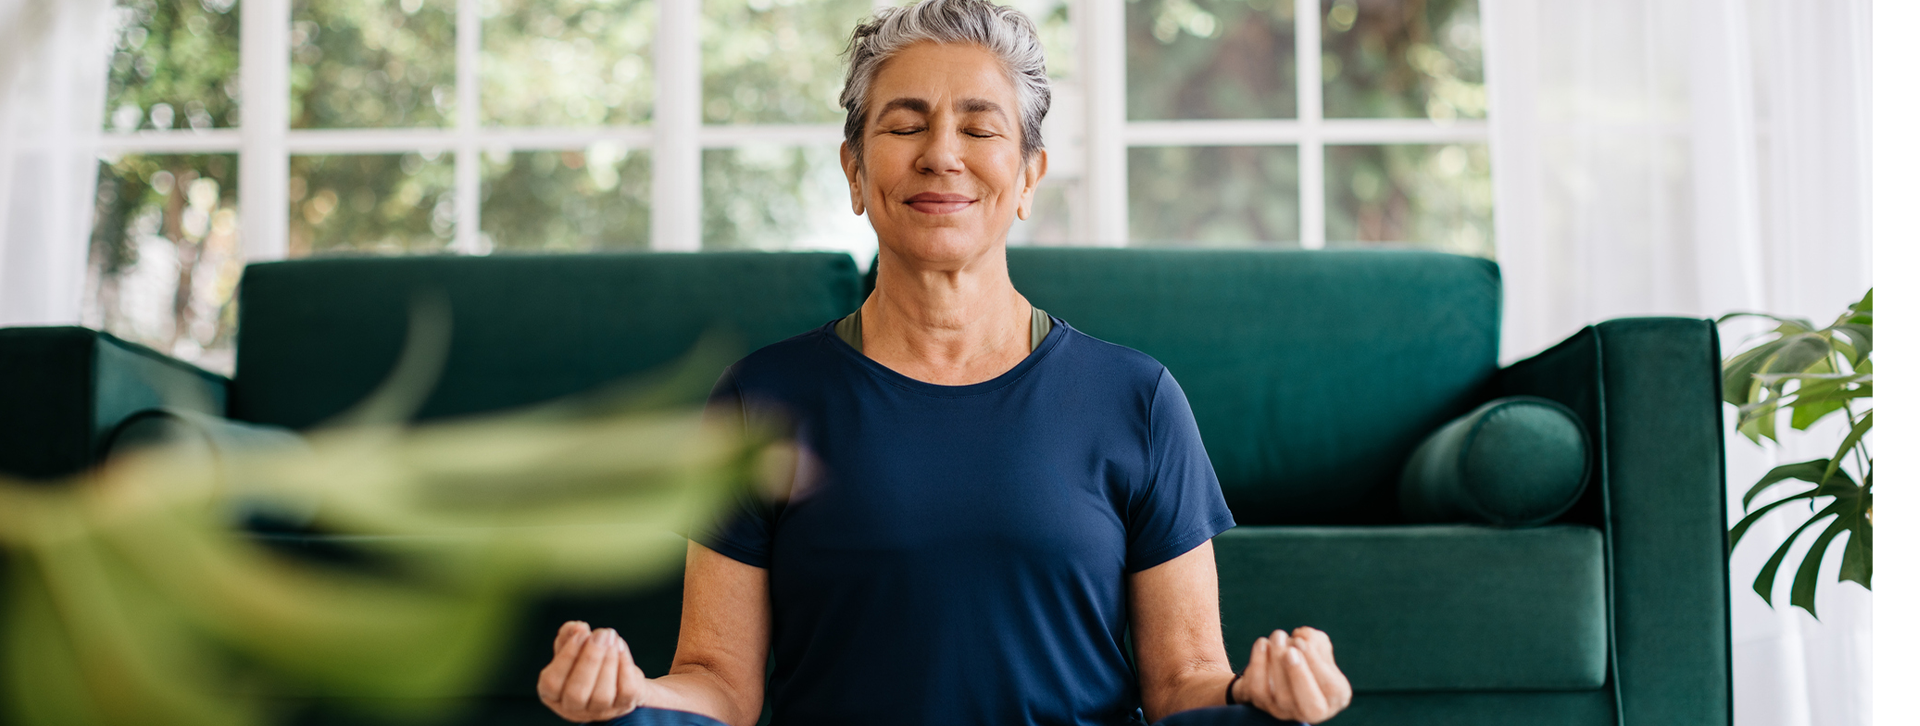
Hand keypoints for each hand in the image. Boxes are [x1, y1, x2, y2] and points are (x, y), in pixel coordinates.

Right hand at [538, 621, 649, 722]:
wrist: (616, 676)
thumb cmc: (586, 661)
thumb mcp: (572, 646)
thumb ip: (568, 634)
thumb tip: (577, 627)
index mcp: (552, 694)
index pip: (552, 682)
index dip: (567, 657)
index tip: (581, 634)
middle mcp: (573, 708)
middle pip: (577, 693)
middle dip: (590, 660)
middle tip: (602, 635)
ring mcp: (599, 710)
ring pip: (602, 695)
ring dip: (608, 662)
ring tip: (612, 638)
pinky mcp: (623, 705)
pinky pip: (625, 690)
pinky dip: (624, 666)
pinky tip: (621, 647)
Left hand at [1232, 627, 1351, 723]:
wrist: (1280, 669)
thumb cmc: (1306, 657)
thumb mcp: (1318, 647)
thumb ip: (1317, 641)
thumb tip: (1303, 636)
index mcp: (1335, 697)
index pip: (1331, 689)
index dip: (1315, 664)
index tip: (1301, 642)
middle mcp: (1312, 711)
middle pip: (1310, 706)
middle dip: (1299, 675)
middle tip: (1289, 650)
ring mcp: (1285, 711)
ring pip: (1282, 696)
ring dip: (1276, 662)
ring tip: (1278, 636)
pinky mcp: (1262, 704)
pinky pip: (1258, 689)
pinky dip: (1258, 664)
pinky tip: (1263, 643)